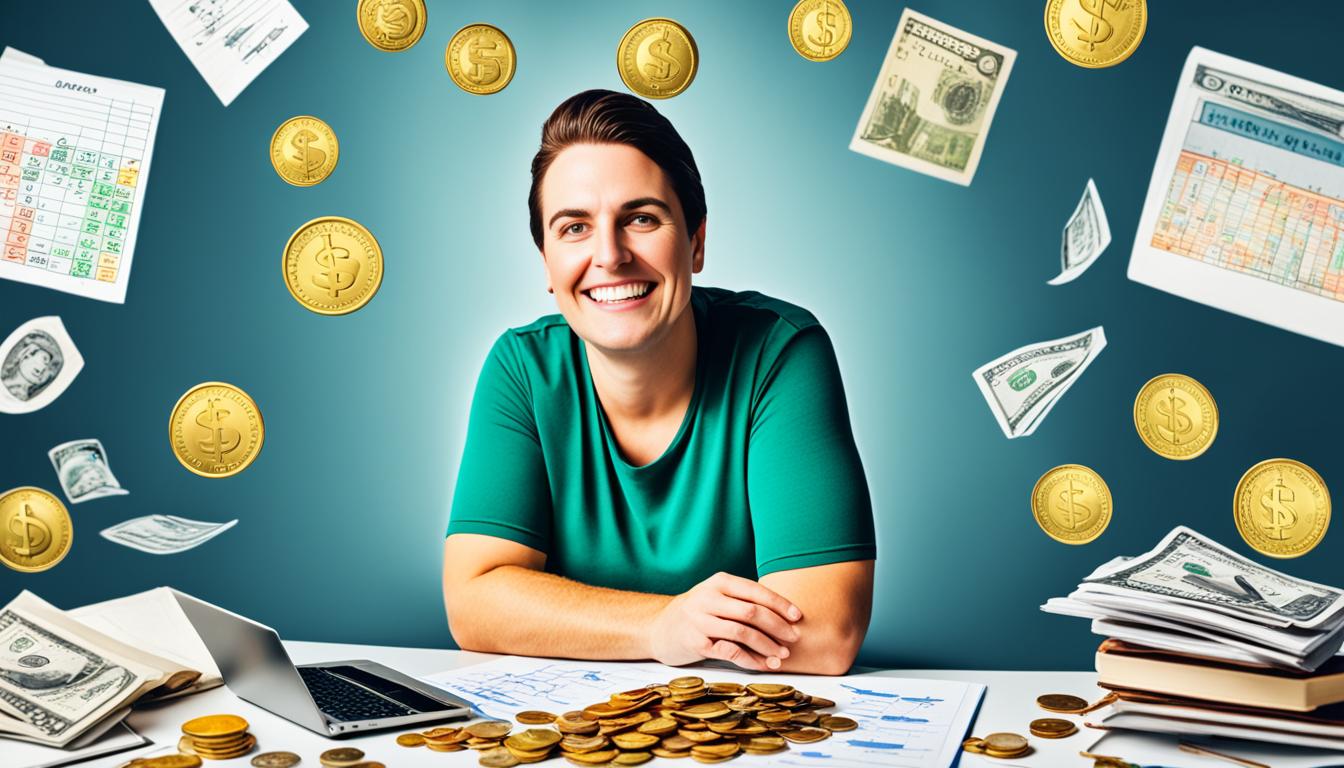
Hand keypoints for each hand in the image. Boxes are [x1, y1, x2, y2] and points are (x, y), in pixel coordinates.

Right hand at [647, 571, 803, 671]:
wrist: (658, 627)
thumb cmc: (698, 612)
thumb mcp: (716, 596)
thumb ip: (743, 600)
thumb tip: (784, 615)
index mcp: (719, 582)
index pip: (756, 591)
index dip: (779, 604)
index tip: (798, 617)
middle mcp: (708, 598)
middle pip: (752, 612)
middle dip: (778, 626)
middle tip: (794, 639)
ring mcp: (700, 620)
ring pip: (743, 632)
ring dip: (767, 646)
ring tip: (782, 656)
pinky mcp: (695, 643)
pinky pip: (730, 652)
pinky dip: (751, 660)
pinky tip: (763, 665)